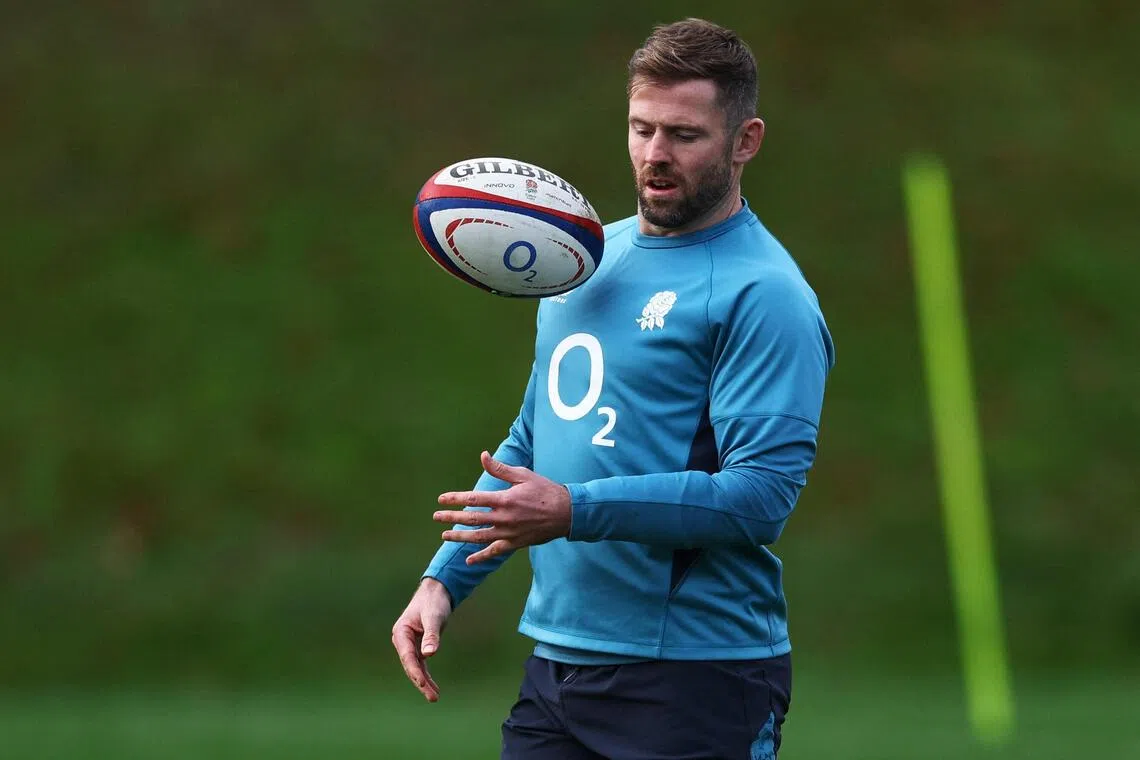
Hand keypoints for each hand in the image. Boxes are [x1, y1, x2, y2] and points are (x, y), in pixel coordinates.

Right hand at [391, 577, 451, 701]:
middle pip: (410, 665)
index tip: (422, 683)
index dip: (415, 671)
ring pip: (416, 668)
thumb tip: (429, 655)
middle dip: (421, 682)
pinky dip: (427, 675)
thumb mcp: (434, 617)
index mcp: (401, 633)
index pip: (407, 656)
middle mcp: (403, 641)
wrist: (436, 592)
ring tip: (435, 698)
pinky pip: (421, 664)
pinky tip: (433, 688)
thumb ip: (431, 635)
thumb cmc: (433, 602)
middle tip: (433, 697)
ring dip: (424, 682)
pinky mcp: (418, 646)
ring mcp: (410, 645)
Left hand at [434, 451, 571, 564]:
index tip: (441, 499)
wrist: (566, 513)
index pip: (473, 498)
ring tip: (445, 536)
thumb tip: (483, 455)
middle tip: (436, 517)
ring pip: (478, 537)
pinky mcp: (515, 543)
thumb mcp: (523, 475)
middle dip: (452, 517)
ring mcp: (509, 532)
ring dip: (460, 537)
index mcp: (505, 499)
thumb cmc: (545, 490)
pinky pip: (495, 551)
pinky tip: (468, 559)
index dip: (455, 498)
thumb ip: (500, 469)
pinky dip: (481, 556)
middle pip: (472, 519)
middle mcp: (504, 517)